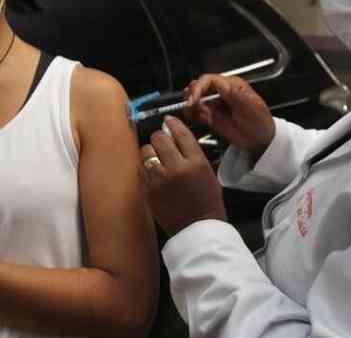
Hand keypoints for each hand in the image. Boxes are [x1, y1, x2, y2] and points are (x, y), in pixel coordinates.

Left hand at [141, 116, 226, 235]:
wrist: (198, 229)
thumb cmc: (207, 202)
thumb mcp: (208, 174)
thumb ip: (193, 155)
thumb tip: (175, 137)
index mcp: (196, 162)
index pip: (181, 133)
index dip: (173, 124)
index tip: (168, 120)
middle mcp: (177, 168)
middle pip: (159, 138)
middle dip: (159, 138)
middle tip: (161, 142)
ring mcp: (161, 180)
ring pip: (146, 151)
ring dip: (151, 152)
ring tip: (156, 159)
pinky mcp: (150, 191)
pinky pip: (142, 170)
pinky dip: (146, 169)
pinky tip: (153, 173)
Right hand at [183, 75, 274, 157]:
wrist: (261, 141)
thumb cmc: (261, 123)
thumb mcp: (252, 109)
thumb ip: (236, 96)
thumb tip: (223, 85)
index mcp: (232, 86)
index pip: (210, 80)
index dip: (199, 88)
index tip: (194, 100)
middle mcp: (222, 92)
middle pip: (199, 87)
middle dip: (191, 96)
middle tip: (190, 107)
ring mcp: (215, 104)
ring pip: (195, 99)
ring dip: (190, 105)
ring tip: (193, 114)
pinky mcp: (211, 116)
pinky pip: (196, 112)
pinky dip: (192, 114)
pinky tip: (195, 118)